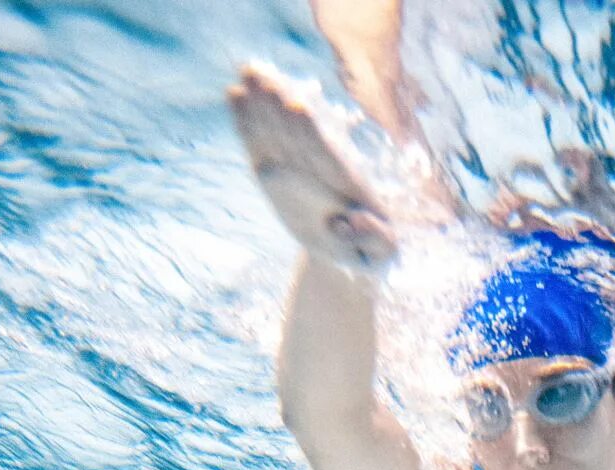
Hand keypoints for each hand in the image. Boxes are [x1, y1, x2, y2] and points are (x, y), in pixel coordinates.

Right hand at [228, 65, 396, 272]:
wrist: (349, 249)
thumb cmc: (369, 252)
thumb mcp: (381, 255)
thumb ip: (378, 240)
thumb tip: (353, 219)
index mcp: (348, 185)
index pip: (328, 155)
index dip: (313, 132)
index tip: (299, 106)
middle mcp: (323, 169)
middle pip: (301, 135)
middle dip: (283, 107)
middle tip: (264, 76)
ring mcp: (299, 167)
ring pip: (280, 132)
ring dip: (263, 103)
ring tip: (247, 70)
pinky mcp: (277, 171)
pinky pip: (260, 144)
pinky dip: (248, 122)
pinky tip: (234, 93)